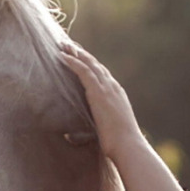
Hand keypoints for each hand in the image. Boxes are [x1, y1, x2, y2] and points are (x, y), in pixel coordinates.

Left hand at [58, 42, 145, 160]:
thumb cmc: (117, 145)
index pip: (102, 75)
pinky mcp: (99, 92)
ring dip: (75, 53)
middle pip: (95, 65)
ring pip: (89, 64)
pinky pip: (84, 71)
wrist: (127, 145)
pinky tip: (62, 56)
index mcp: (116, 96)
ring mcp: (107, 88)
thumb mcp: (101, 134)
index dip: (90, 65)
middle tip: (69, 45)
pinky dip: (73, 62)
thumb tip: (68, 138)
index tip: (80, 57)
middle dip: (82, 54)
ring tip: (63, 45)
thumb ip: (84, 133)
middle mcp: (113, 88)